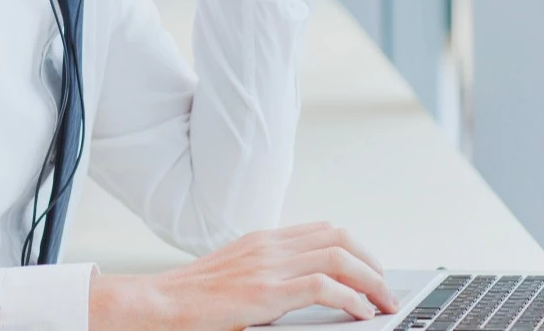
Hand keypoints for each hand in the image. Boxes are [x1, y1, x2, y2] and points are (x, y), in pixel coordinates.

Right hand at [89, 222, 398, 329]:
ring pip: (339, 256)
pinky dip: (351, 298)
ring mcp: (268, 265)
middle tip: (386, 289)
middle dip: (372, 263)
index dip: (356, 250)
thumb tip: (301, 291)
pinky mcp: (265, 291)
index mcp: (263, 240)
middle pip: (339, 237)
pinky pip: (323, 286)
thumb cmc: (191, 300)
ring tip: (384, 302)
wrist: (157, 304)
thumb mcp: (236, 277)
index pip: (324, 231)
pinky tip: (361, 312)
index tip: (371, 272)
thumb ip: (267, 276)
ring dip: (371, 280)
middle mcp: (269, 245)